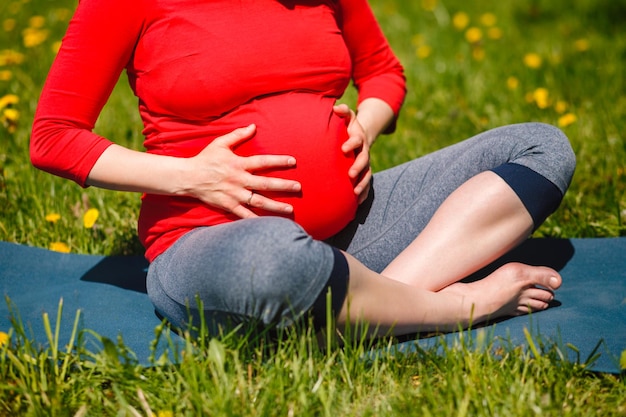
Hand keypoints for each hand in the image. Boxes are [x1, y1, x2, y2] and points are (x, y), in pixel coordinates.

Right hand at [184, 124, 300, 218]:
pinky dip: (257, 220)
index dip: (278, 161)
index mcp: (238, 164)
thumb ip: (238, 135)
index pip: (262, 161)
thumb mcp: (220, 143)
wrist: (188, 178)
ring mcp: (234, 195)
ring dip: (276, 206)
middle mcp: (239, 180)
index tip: (293, 161)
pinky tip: (269, 225)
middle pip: (265, 184)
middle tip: (298, 187)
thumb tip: (253, 126)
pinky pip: (245, 215)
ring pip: (259, 202)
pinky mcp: (229, 206)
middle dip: (284, 186)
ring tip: (290, 209)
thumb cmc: (205, 159)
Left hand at [333, 104, 371, 203]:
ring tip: (355, 192)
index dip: (351, 143)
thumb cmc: (349, 127)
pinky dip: (363, 193)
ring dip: (362, 183)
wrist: (361, 136)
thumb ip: (343, 111)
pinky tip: (358, 202)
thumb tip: (336, 107)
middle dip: (358, 167)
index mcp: (358, 138)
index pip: (356, 140)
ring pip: (367, 174)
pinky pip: (366, 184)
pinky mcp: (364, 173)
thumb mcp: (348, 117)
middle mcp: (364, 151)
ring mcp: (365, 163)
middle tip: (350, 174)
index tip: (343, 148)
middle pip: (363, 160)